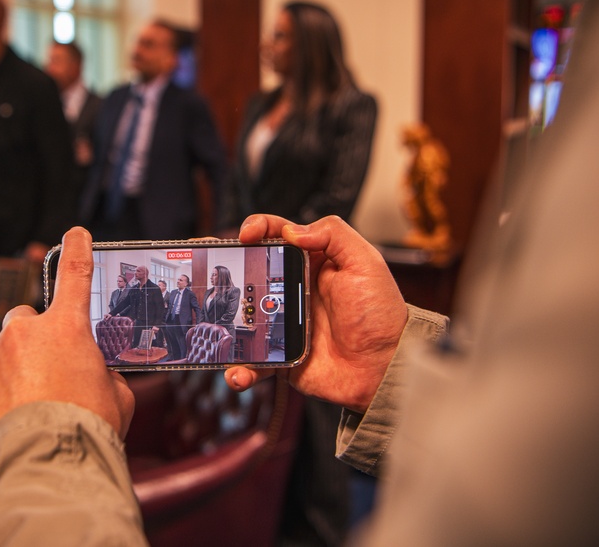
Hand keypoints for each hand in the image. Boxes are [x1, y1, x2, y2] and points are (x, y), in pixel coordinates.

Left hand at [0, 227, 134, 461]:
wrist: (43, 468)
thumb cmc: (87, 431)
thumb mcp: (116, 398)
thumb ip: (103, 376)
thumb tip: (93, 378)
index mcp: (67, 329)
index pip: (75, 277)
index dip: (77, 251)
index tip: (74, 234)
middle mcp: (23, 336)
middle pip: (26, 320)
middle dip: (36, 338)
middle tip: (51, 371)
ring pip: (4, 355)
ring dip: (17, 374)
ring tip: (34, 413)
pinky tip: (14, 426)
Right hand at [226, 215, 407, 413]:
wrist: (385, 368)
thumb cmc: (380, 315)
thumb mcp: (365, 263)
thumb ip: (333, 234)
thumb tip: (291, 230)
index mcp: (312, 263)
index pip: (277, 235)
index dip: (258, 228)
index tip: (246, 234)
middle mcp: (294, 290)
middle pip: (251, 272)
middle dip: (228, 269)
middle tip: (213, 272)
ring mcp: (284, 323)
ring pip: (244, 316)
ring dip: (225, 319)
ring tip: (216, 322)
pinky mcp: (281, 355)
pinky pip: (253, 360)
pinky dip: (240, 367)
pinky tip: (238, 370)